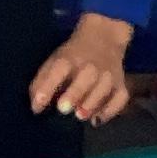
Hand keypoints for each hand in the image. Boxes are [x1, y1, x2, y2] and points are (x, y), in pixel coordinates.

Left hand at [30, 10, 132, 126]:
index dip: (47, 88)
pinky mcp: (120, 85)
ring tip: (80, 116)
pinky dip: (111, 109)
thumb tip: (36, 108)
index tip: (37, 106)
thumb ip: (42, 83)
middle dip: (74, 94)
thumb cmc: (73, 56)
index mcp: (69, 59)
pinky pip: (120, 97)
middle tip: (63, 109)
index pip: (58, 70)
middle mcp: (90, 66)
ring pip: (104, 88)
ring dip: (92, 103)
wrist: (104, 38)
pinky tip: (98, 120)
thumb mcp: (54, 62)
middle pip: (86, 77)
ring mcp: (108, 75)